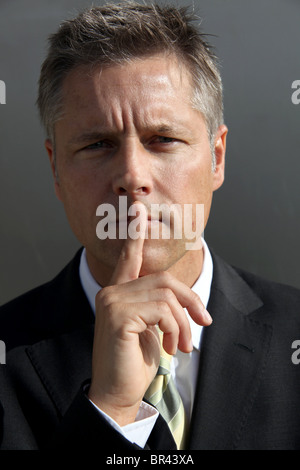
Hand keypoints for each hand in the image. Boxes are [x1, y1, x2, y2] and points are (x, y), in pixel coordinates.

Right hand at [87, 202, 211, 425]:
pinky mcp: (118, 316)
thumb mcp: (153, 329)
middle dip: (190, 302)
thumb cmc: (135, 361)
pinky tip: (170, 347)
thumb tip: (186, 300)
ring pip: (166, 296)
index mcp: (118, 293)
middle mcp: (111, 292)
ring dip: (183, 323)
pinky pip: (162, 311)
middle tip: (203, 324)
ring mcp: (112, 301)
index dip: (135, 234)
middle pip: (164, 280)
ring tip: (180, 345)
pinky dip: (175, 329)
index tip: (138, 210)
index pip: (128, 258)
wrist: (118, 392)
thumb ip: (160, 307)